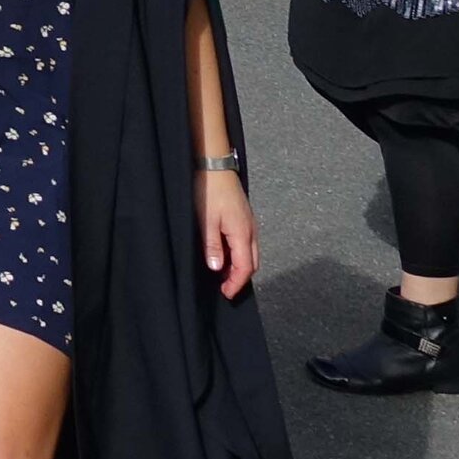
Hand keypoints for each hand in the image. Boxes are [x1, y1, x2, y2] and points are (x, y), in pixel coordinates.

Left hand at [198, 169, 259, 296]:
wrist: (214, 163)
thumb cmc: (208, 190)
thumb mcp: (206, 220)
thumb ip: (212, 246)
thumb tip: (217, 268)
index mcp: (242, 233)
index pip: (245, 267)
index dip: (236, 283)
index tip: (227, 294)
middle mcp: (251, 230)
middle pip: (252, 262)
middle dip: (241, 278)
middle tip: (225, 287)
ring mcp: (249, 222)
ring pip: (251, 252)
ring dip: (240, 266)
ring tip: (223, 273)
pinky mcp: (244, 216)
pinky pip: (246, 242)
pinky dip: (239, 254)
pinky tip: (225, 253)